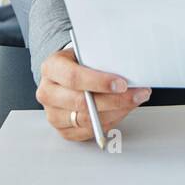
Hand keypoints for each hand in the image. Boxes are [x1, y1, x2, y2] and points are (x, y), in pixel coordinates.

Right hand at [35, 47, 150, 141]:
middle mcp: (48, 92)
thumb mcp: (86, 53)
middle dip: (114, 100)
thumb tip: (130, 71)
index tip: (122, 83)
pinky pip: (89, 131)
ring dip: (116, 111)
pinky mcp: (63, 130)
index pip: (74, 77)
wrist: (67, 74)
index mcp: (51, 68)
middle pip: (81, 102)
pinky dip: (110, 121)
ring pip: (87, 120)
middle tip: (136, 94)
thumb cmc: (79, 62)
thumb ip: (101, 60)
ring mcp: (53, 114)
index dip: (99, 82)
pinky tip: (123, 110)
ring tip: (134, 100)